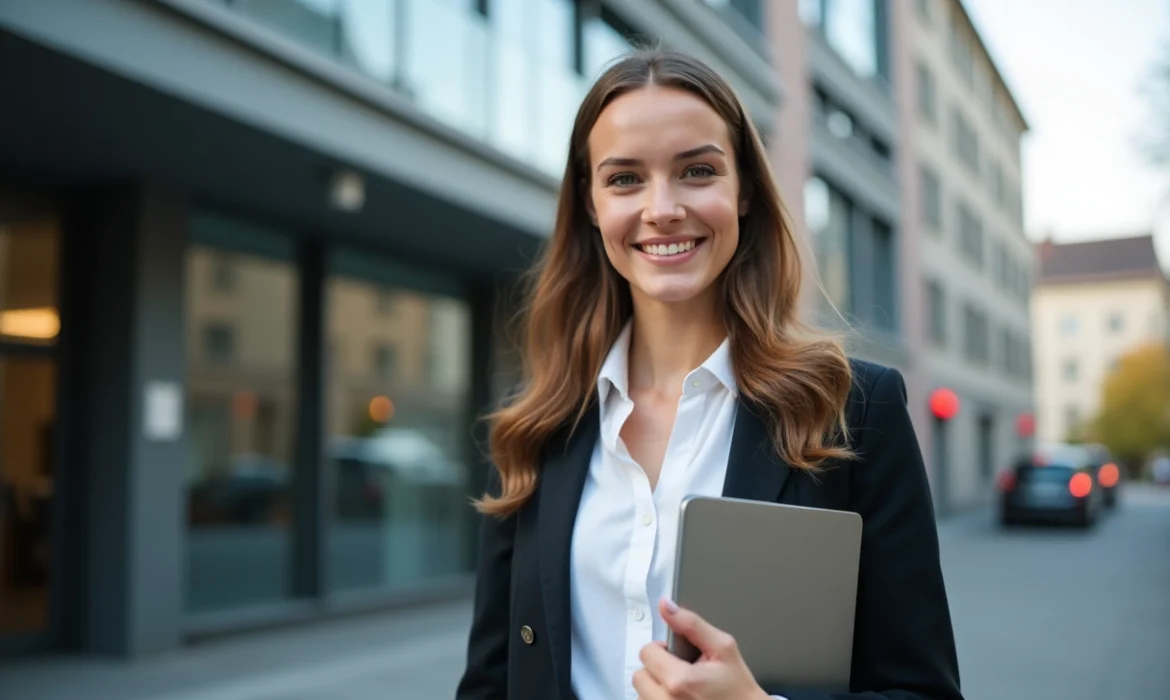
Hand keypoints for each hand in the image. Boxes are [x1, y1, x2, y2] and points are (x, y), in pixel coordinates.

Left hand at [632, 598, 769, 699]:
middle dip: (656, 670)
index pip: (646, 652)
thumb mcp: (723, 648)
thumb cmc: (738, 687)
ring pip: (641, 693)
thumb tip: (666, 605)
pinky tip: (676, 698)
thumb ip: (691, 624)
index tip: (678, 655)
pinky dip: (658, 699)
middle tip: (680, 672)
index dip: (662, 649)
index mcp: (680, 681)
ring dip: (655, 688)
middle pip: (639, 676)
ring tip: (680, 689)